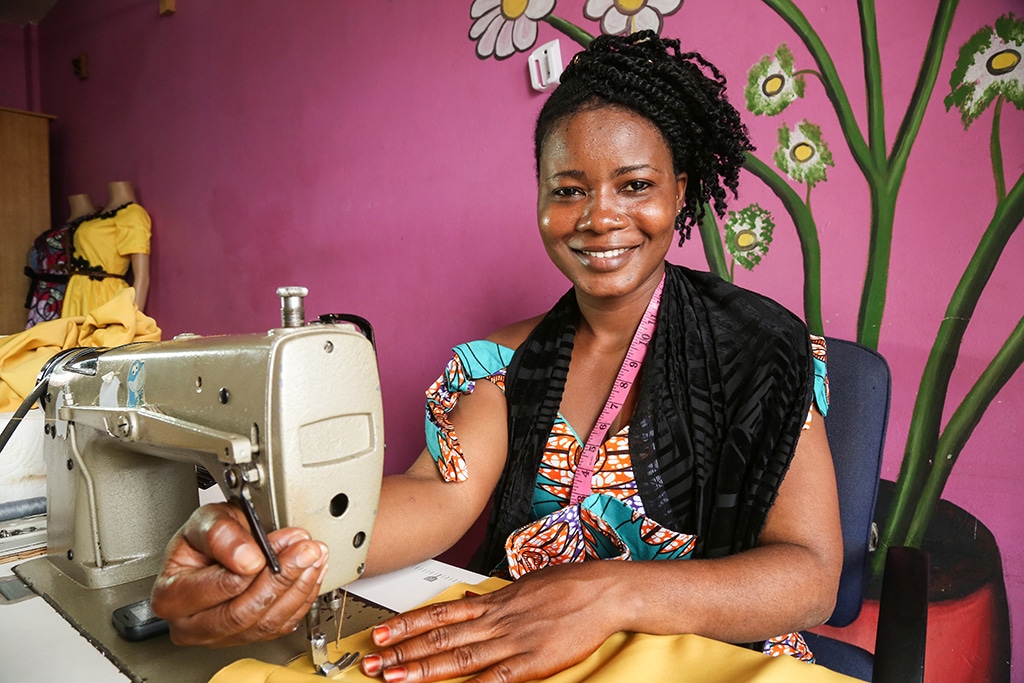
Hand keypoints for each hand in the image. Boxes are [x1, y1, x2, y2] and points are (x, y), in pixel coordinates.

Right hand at [150, 502, 328, 647]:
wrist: (214, 548)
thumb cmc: (203, 539)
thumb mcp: (205, 520)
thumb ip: (221, 534)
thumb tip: (247, 557)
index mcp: (172, 596)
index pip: (221, 587)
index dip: (256, 565)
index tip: (281, 542)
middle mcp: (191, 625)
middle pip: (243, 613)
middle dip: (282, 577)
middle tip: (305, 549)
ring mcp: (219, 636)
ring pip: (265, 624)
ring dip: (298, 588)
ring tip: (312, 557)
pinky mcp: (246, 636)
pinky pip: (280, 626)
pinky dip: (301, 598)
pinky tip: (310, 573)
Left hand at [360, 564, 618, 682]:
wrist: (605, 589)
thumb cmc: (571, 585)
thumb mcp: (526, 585)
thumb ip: (497, 599)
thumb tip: (473, 600)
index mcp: (495, 601)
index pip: (441, 612)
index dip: (408, 624)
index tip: (382, 633)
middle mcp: (497, 619)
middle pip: (441, 636)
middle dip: (403, 651)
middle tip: (372, 662)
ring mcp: (513, 640)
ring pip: (459, 656)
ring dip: (423, 669)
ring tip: (394, 677)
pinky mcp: (533, 661)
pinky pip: (496, 677)